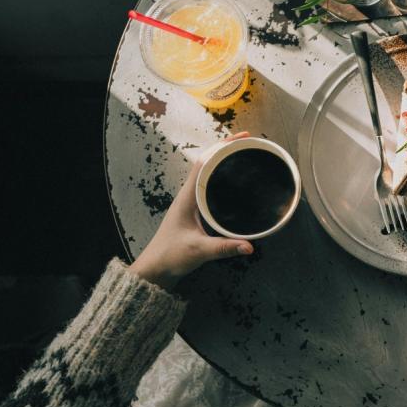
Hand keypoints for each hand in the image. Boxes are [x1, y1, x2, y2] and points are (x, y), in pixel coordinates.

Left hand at [129, 132, 254, 290]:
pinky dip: (224, 179)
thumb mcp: (198, 250)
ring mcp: (191, 202)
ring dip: (226, 163)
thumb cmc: (171, 256)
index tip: (241, 137)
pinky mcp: (195, 211)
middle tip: (250, 144)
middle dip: (228, 150)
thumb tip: (250, 246)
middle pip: (209, 162)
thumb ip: (224, 247)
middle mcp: (189, 195)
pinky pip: (211, 187)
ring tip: (247, 158)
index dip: (222, 146)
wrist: (155, 269)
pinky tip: (237, 184)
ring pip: (210, 174)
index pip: (204, 161)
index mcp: (187, 196)